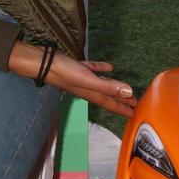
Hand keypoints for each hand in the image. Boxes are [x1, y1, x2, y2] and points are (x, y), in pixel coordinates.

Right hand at [9, 41, 135, 116]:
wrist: (45, 64)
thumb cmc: (66, 73)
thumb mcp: (89, 80)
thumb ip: (109, 86)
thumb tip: (129, 92)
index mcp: (92, 93)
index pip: (111, 103)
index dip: (123, 108)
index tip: (134, 113)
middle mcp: (89, 88)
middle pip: (109, 96)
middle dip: (121, 100)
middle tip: (134, 103)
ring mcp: (84, 79)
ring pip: (103, 85)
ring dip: (114, 87)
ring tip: (125, 89)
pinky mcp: (79, 68)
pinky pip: (95, 70)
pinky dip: (103, 70)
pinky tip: (110, 67)